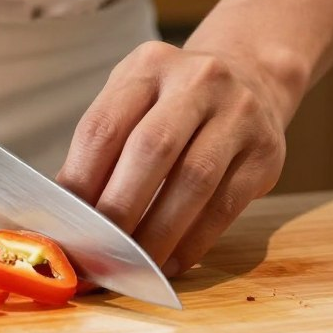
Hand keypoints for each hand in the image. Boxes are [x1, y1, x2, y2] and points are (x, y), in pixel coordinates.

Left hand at [56, 41, 286, 277]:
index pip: (104, 126)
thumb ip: (102, 144)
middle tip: (97, 251)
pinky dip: (194, 241)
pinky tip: (172, 262)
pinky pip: (225, 205)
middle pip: (150, 150)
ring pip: (192, 181)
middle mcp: (197, 81)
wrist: (250, 77)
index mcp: (148, 66)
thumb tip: (68, 209)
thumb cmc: (173, 100)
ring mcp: (238, 113)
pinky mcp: (266, 152)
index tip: (66, 223)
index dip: (80, 180)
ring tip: (133, 266)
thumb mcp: (133, 98)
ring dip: (158, 233)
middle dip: (118, 208)